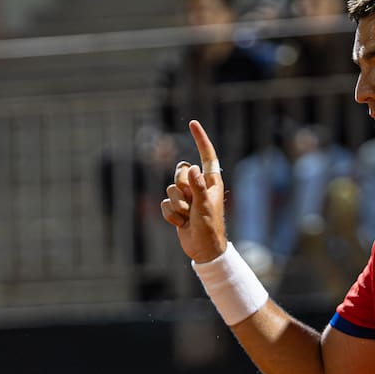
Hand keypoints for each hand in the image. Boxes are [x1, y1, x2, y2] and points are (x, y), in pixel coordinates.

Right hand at [160, 120, 226, 262]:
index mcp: (211, 181)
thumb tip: (193, 168)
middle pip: (180, 172)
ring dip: (177, 206)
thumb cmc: (209, 228)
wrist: (203, 250)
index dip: (200, 139)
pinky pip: (164, 204)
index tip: (193, 123)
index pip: (206, 155)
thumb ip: (199, 187)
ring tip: (188, 217)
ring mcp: (187, 197)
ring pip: (170, 189)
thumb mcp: (205, 206)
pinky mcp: (176, 208)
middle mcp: (198, 186)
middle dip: (182, 187)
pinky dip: (170, 215)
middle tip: (192, 204)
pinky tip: (181, 224)